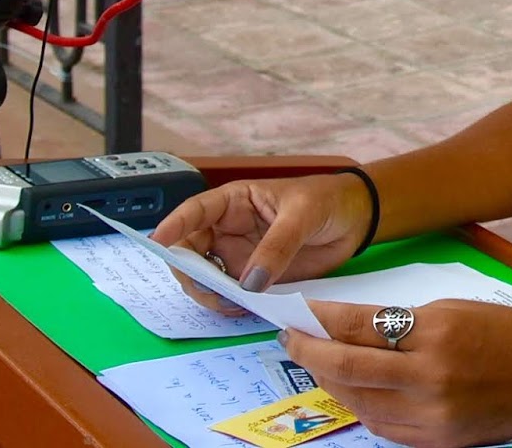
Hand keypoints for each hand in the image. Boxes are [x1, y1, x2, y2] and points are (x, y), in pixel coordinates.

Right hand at [151, 173, 372, 309]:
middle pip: (190, 252)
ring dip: (207, 293)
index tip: (156, 243)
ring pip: (205, 277)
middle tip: (208, 291)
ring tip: (229, 305)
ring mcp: (239, 256)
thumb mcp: (302, 215)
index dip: (173, 226)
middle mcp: (230, 230)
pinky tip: (240, 309)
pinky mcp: (254, 279)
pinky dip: (227, 305)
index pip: (196, 211)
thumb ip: (277, 246)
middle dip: (189, 272)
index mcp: (236, 201)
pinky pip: (229, 294)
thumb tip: (249, 282)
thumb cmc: (327, 201)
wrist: (355, 221)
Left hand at [285, 299, 511, 447]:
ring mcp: (432, 415)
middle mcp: (429, 376)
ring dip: (331, 383)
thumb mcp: (453, 310)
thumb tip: (350, 326)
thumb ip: (402, 322)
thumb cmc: (506, 332)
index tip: (299, 314)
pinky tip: (351, 392)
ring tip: (316, 365)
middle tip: (291, 340)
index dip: (322, 321)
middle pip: (350, 368)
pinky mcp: (436, 442)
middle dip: (312, 354)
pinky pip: (384, 427)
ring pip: (360, 402)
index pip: (360, 326)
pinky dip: (361, 408)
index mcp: (435, 332)